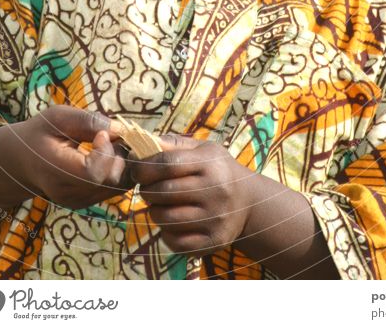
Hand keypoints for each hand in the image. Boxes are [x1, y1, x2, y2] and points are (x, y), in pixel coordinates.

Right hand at [12, 105, 129, 208]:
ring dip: (120, 162)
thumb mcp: (58, 117)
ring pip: (117, 185)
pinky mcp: (87, 202)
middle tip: (108, 137)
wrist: (22, 161)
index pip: (93, 173)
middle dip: (117, 154)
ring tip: (106, 145)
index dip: (105, 152)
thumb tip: (120, 130)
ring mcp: (78, 202)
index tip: (100, 135)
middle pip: (110, 180)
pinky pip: (115, 188)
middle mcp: (67, 193)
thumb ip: (88, 121)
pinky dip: (117, 170)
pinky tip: (105, 155)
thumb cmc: (40, 134)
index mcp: (55, 172)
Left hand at [129, 134, 255, 256]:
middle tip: (147, 188)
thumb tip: (142, 144)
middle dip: (146, 190)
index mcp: (210, 163)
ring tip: (159, 205)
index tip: (136, 170)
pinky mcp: (213, 240)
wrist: (249, 202)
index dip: (145, 167)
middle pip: (163, 191)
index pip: (168, 164)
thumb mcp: (204, 149)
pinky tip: (171, 224)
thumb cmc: (218, 170)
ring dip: (154, 212)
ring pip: (166, 219)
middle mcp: (215, 190)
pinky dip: (166, 234)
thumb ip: (175, 144)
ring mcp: (215, 217)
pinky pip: (175, 242)